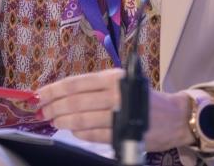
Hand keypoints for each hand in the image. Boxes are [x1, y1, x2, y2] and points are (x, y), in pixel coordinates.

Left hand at [36, 68, 193, 151]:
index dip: (54, 89)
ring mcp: (119, 114)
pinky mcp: (122, 132)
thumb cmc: (142, 98)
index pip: (76, 83)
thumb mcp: (121, 83)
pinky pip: (93, 135)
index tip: (40, 94)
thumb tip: (61, 94)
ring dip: (64, 121)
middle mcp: (115, 93)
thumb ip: (95, 87)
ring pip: (81, 119)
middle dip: (54, 107)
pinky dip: (80, 134)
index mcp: (113, 77)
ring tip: (55, 121)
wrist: (173, 116)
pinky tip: (74, 131)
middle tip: (43, 111)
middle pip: (75, 101)